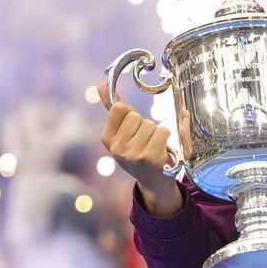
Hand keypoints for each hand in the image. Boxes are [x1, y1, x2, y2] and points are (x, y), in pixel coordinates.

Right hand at [97, 82, 181, 215]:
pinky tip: (162, 150)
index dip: (131, 114)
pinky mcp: (151, 157)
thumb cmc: (138, 153)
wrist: (154, 182)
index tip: (133, 128)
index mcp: (107, 139)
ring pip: (151, 124)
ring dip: (156, 133)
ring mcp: (133, 154)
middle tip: (145, 141)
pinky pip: (162, 132)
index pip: (119, 108)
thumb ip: (113, 110)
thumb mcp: (122, 134)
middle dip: (144, 125)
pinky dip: (166, 138)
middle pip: (137, 116)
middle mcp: (117, 148)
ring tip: (153, 146)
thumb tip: (100, 85)